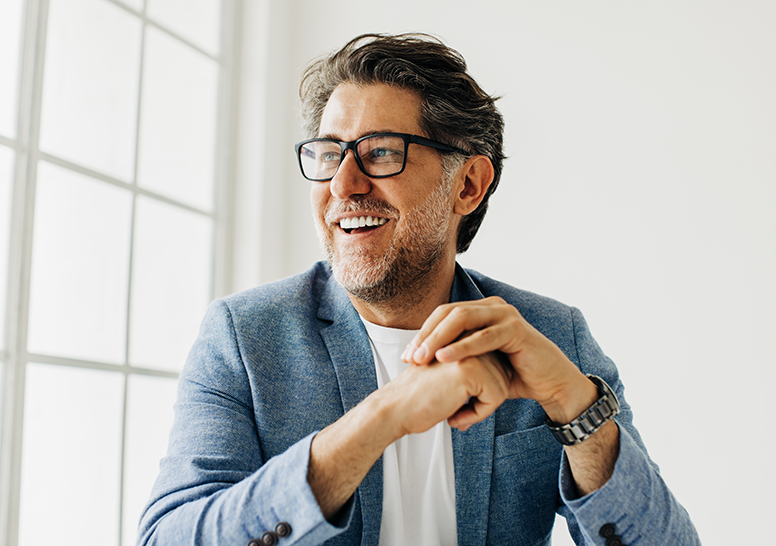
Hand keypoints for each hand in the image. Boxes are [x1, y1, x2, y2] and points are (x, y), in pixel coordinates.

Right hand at [379, 349, 515, 434]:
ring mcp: (469, 350)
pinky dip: (479, 415)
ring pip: (502, 387)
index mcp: (464, 336)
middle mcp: (468, 338)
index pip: (498, 366)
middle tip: (456, 409)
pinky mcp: (470, 367)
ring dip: (482, 408)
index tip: (459, 401)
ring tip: (454, 412)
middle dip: (485, 399)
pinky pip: (496, 397)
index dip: (484, 391)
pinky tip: (454, 417)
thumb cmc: (422, 396)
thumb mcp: (453, 374)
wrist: (395, 409)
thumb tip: (510, 376)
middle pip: (504, 375)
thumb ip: (477, 367)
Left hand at [401, 297, 595, 423]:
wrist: (549, 383)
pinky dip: (462, 346)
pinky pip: (484, 336)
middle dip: (425, 335)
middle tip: (409, 357)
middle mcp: (491, 307)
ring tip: (421, 357)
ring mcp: (504, 314)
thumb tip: (422, 364)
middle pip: (448, 314)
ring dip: (438, 339)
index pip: (442, 315)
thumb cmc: (513, 374)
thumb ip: (455, 357)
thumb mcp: (478, 363)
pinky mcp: (516, 328)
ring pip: (462, 319)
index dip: (422, 334)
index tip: (405, 358)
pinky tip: (445, 357)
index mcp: (480, 311)